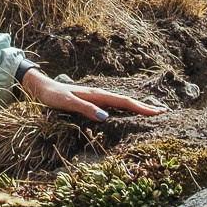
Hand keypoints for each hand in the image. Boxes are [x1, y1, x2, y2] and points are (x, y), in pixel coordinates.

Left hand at [20, 67, 164, 121]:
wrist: (42, 88)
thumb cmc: (53, 97)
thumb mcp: (67, 103)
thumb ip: (85, 109)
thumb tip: (106, 118)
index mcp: (97, 95)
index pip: (124, 102)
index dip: (141, 108)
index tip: (157, 113)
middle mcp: (100, 95)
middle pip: (127, 101)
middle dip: (145, 107)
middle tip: (164, 112)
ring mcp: (97, 98)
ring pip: (122, 103)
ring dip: (138, 107)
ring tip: (152, 112)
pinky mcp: (93, 101)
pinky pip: (114, 105)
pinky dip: (126, 108)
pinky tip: (128, 112)